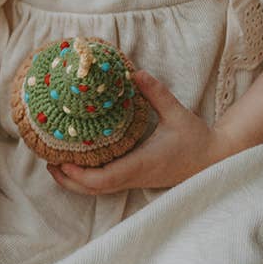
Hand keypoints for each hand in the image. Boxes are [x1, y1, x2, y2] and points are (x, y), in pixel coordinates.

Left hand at [45, 70, 229, 195]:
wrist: (214, 160)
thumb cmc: (197, 139)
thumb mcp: (177, 113)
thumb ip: (156, 93)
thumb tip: (135, 73)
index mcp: (141, 164)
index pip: (104, 180)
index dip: (80, 175)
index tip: (62, 163)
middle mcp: (135, 177)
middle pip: (94, 190)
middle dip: (68, 180)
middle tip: (49, 163)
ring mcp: (136, 181)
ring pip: (99, 190)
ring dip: (76, 181)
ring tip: (57, 164)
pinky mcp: (137, 179)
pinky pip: (108, 184)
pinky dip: (89, 178)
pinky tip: (80, 163)